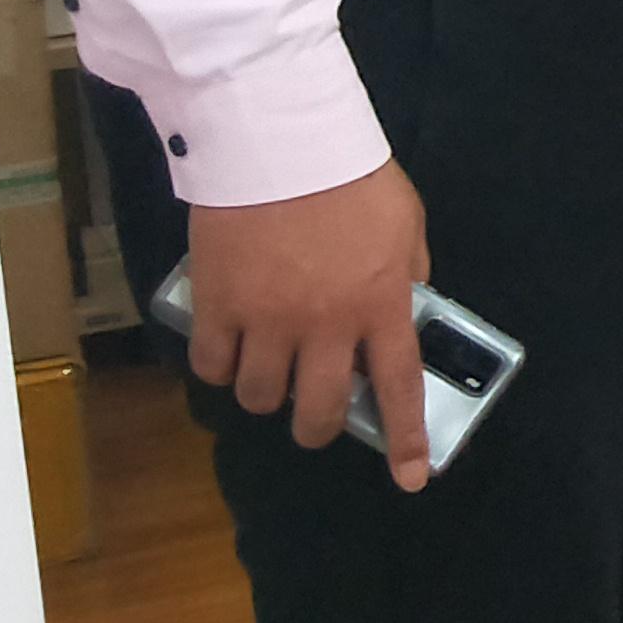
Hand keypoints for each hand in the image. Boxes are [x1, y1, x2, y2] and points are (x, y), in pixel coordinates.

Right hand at [185, 160, 434, 491]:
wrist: (279, 143)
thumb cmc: (352, 179)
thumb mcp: (405, 225)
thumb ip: (406, 274)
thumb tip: (405, 310)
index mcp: (380, 306)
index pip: (398, 387)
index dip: (405, 440)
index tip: (410, 479)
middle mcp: (325, 326)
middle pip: (318, 411)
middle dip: (317, 425)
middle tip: (314, 414)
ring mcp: (267, 320)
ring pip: (260, 397)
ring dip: (267, 395)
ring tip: (269, 372)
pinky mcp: (217, 306)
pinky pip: (212, 366)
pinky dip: (220, 367)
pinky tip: (228, 351)